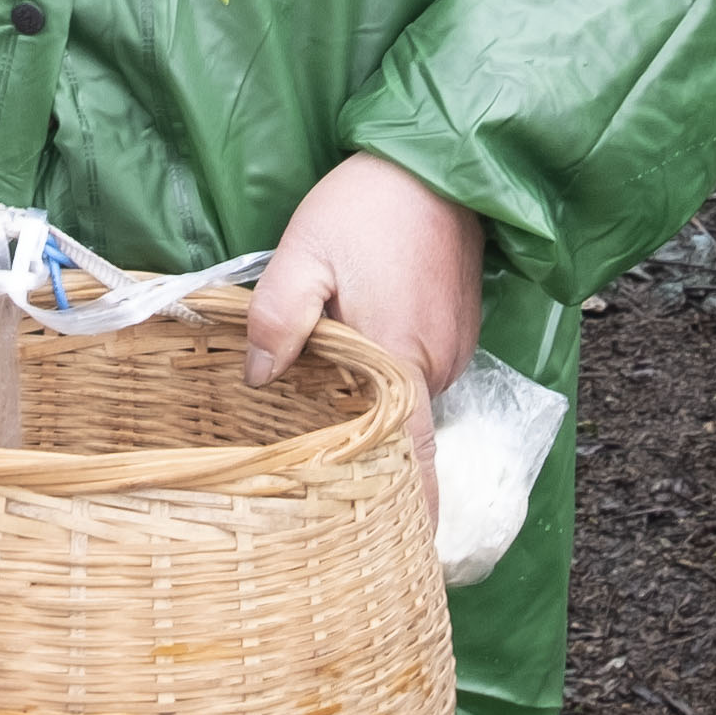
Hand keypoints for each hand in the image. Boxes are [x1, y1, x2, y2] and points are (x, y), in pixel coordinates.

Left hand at [244, 152, 478, 506]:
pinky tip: (356, 342)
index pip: (412, 457)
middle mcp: (437, 364)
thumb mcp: (303, 254)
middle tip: (310, 453)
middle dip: (360, 439)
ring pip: (406, 396)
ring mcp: (454, 346)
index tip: (406, 555)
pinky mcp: (457, 325)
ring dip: (370, 396)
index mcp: (401, 359)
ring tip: (323, 382)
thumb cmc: (367, 206)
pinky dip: (390, 368)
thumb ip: (278, 321)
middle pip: (398, 427)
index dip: (411, 510)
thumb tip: (257, 380)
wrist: (436, 158)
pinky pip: (418, 366)